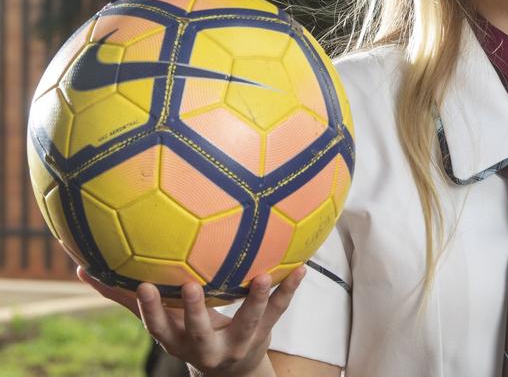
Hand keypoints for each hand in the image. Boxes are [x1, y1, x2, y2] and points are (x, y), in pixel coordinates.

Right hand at [77, 266, 305, 376]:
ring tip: (264, 275)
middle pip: (199, 330)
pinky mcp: (265, 330)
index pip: (158, 327)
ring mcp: (238, 339)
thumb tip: (80, 269)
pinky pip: (281, 309)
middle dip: (196, 310)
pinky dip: (290, 288)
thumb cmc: (187, 331)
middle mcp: (206, 344)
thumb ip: (125, 297)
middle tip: (193, 285)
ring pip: (248, 320)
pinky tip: (301, 267)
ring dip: (257, 299)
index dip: (150, 309)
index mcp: (178, 339)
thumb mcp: (162, 322)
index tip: (144, 285)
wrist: (233, 371)